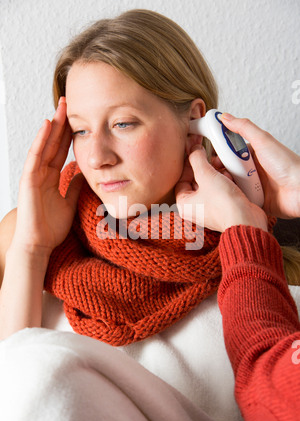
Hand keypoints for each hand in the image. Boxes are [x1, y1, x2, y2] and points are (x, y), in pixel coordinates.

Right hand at [12, 97, 83, 256]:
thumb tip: (85, 172)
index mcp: (51, 177)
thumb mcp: (70, 202)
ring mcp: (34, 175)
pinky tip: (47, 126)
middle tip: (69, 103)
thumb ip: (74, 186)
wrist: (39, 244)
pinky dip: (41, 141)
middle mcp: (42, 173)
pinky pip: (35, 157)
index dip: (69, 134)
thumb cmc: (52, 227)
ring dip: (52, 126)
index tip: (79, 118)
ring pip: (44, 145)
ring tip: (61, 107)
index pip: (61, 150)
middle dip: (62, 123)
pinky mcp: (28, 180)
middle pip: (53, 143)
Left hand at [175, 145, 267, 232]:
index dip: (187, 163)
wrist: (246, 219)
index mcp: (185, 205)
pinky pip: (221, 189)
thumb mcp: (206, 175)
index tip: (194, 151)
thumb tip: (194, 149)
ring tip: (222, 166)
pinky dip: (226, 180)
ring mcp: (210, 209)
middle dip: (206, 166)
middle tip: (210, 155)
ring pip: (210, 183)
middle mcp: (196, 209)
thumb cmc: (223, 205)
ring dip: (217, 172)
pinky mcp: (224, 207)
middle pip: (196, 180)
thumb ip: (197, 159)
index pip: (181, 179)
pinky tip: (231, 176)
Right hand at [221, 114, 299, 218]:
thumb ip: (244, 128)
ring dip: (227, 186)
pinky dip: (234, 199)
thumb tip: (226, 116)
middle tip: (218, 173)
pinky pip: (238, 200)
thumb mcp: (263, 141)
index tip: (210, 157)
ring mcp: (253, 186)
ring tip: (226, 186)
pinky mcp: (254, 201)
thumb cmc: (288, 166)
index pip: (229, 152)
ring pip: (231, 186)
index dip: (219, 155)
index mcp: (253, 155)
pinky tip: (231, 198)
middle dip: (220, 172)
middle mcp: (252, 170)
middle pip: (227, 170)